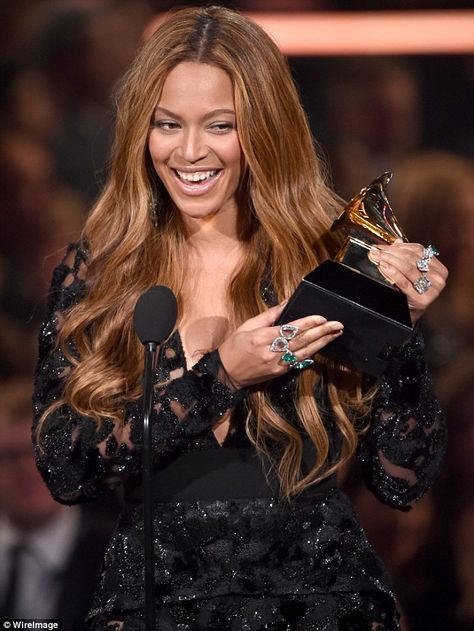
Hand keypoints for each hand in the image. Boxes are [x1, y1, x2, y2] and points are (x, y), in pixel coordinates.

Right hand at [218, 301, 343, 388]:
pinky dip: (311, 354)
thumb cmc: (234, 347)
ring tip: (335, 335)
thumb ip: (269, 315)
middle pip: (301, 341)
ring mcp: (277, 364)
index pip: (290, 329)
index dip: (307, 323)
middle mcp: (271, 352)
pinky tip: (321, 347)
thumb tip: (287, 303)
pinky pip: (298, 362)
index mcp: (261, 337)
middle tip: (337, 325)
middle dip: (321, 332)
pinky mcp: (279, 373)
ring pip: (304, 352)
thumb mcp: (247, 325)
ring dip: (321, 343)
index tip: (322, 318)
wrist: (226, 374)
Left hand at [368, 240, 447, 323]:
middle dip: (391, 253)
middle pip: (412, 258)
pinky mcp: (422, 299)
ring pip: (408, 268)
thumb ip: (405, 256)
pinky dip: (392, 273)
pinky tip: (383, 267)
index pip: (418, 250)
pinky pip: (404, 282)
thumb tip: (396, 240)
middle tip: (376, 251)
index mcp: (439, 268)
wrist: (409, 314)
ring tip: (378, 257)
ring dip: (390, 261)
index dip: (399, 246)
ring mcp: (432, 289)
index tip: (382, 246)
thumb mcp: (410, 273)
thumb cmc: (410, 291)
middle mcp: (439, 278)